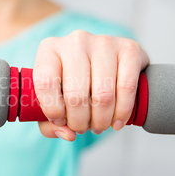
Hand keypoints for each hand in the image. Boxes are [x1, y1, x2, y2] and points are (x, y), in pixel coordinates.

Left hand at [33, 30, 149, 140]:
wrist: (108, 62)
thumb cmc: (73, 83)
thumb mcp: (53, 99)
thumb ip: (50, 122)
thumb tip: (68, 134)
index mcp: (49, 49)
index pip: (45, 83)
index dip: (52, 110)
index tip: (60, 120)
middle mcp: (75, 41)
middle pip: (76, 94)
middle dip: (79, 122)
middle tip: (82, 128)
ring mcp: (103, 42)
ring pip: (103, 95)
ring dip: (101, 120)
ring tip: (98, 126)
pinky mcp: (129, 48)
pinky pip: (126, 87)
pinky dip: (122, 112)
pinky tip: (117, 121)